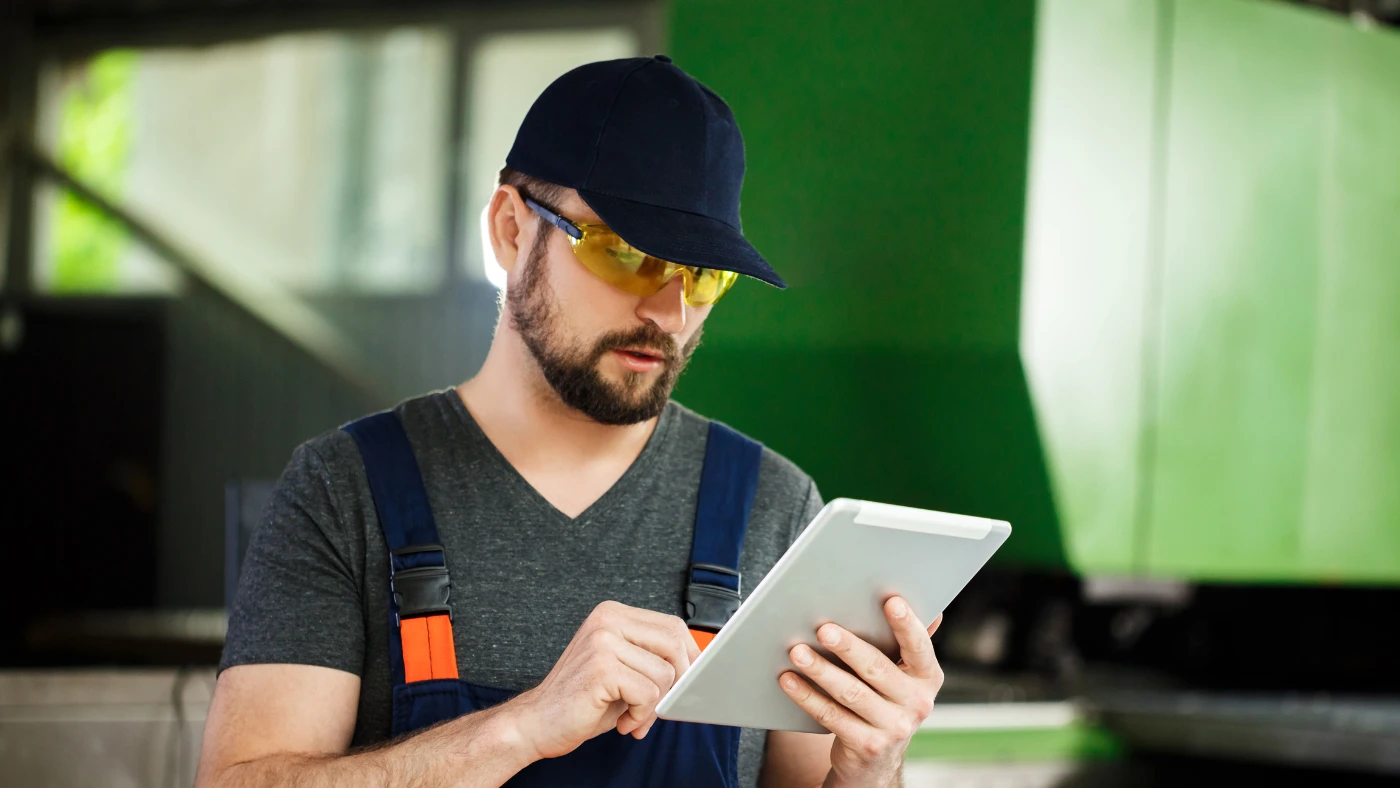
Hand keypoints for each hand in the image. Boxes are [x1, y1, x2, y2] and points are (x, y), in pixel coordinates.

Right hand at [508, 600, 698, 760]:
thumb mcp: (623, 670)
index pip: (672, 626)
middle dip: (677, 682)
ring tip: (632, 717)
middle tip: (658, 707)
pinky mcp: (601, 668)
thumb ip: (653, 659)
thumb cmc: (583, 700)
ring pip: (664, 674)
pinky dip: (642, 716)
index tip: (688, 682)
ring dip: (654, 706)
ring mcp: (603, 641)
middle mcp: (607, 620)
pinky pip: (649, 694)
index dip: (689, 656)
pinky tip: (622, 722)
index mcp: (612, 613)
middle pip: (674, 643)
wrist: (538, 722)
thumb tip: (697, 666)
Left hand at [778, 597, 943, 786]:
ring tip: (797, 652)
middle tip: (824, 629)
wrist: (877, 760)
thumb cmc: (885, 700)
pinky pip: (831, 716)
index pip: (919, 647)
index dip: (907, 624)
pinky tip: (789, 680)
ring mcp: (894, 728)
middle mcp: (917, 704)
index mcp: (928, 678)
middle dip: (848, 647)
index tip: (891, 601)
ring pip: (850, 693)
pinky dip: (807, 696)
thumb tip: (914, 602)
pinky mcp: (867, 746)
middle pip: (876, 669)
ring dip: (821, 670)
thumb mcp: (903, 676)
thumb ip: (907, 643)